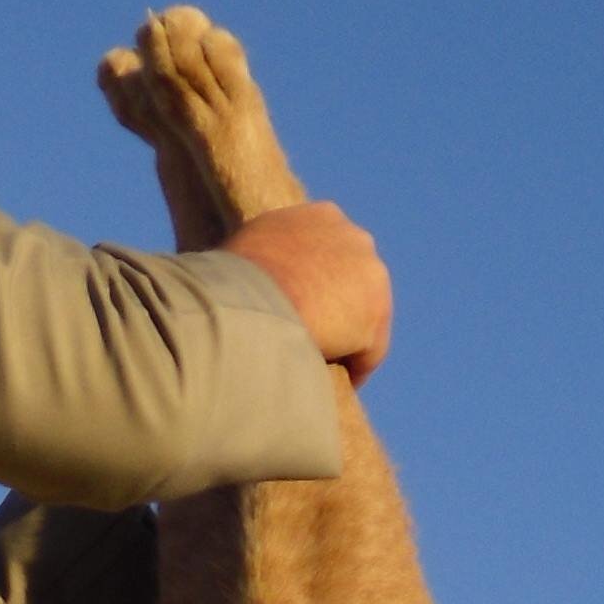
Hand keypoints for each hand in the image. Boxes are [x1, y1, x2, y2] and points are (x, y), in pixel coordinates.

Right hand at [221, 200, 391, 382]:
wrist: (248, 298)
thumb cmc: (228, 282)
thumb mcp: (241, 257)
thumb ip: (258, 264)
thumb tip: (238, 287)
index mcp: (321, 217)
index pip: (327, 255)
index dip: (314, 285)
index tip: (298, 310)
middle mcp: (354, 236)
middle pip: (352, 283)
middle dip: (335, 309)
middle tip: (312, 341)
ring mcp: (370, 272)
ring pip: (363, 317)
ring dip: (347, 341)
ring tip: (324, 369)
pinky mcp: (376, 312)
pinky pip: (369, 351)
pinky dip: (354, 369)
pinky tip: (334, 387)